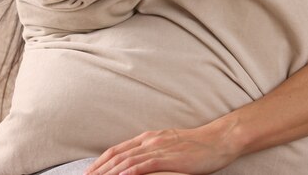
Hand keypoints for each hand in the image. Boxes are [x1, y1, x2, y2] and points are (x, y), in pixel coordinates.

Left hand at [83, 123, 240, 174]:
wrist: (219, 139)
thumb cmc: (198, 145)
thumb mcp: (171, 144)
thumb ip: (154, 151)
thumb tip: (138, 162)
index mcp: (149, 137)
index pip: (118, 149)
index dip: (101, 161)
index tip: (89, 172)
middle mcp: (150, 140)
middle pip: (117, 155)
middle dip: (99, 169)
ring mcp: (159, 148)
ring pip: (127, 161)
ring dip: (109, 173)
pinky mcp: (169, 157)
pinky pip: (144, 165)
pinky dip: (129, 172)